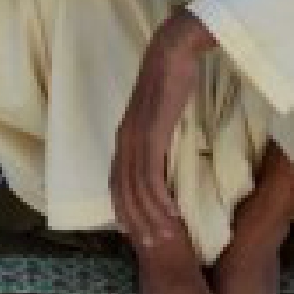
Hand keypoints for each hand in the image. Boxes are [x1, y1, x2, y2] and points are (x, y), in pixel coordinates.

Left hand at [110, 11, 214, 246]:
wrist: (174, 50)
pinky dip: (160, 200)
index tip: (138, 230)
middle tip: (154, 244)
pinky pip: (151, 177)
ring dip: (151, 217)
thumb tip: (167, 149)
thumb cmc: (174, 77)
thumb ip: (161, 133)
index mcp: (126, 137)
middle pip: (124, 193)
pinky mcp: (150, 135)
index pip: (118, 183)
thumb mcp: (163, 113)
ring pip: (137, 190)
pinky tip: (172, 215)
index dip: (126, 210)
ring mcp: (135, 139)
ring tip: (167, 237)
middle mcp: (125, 142)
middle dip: (137, 222)